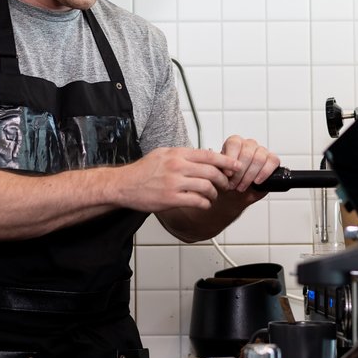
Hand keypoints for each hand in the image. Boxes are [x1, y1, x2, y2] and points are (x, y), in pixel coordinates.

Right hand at [119, 147, 240, 211]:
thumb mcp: (162, 154)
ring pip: (207, 187)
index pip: (208, 155)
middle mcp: (177, 166)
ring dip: (214, 194)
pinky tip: (204, 204)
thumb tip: (202, 155)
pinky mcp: (171, 199)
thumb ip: (182, 155)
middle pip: (211, 171)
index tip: (234, 166)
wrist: (123, 185)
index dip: (225, 161)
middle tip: (226, 184)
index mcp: (176, 154)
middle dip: (223, 179)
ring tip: (212, 196)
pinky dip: (205, 204)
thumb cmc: (142, 171)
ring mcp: (174, 183)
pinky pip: (197, 201)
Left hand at [218, 135, 278, 195]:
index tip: (227, 174)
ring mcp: (261, 151)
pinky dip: (264, 173)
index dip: (231, 158)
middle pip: (247, 153)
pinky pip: (273, 161)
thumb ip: (218, 167)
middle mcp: (248, 145)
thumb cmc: (224, 183)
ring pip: (259, 158)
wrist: (232, 197)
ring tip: (242, 187)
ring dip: (249, 176)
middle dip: (239, 173)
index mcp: (233, 143)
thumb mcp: (217, 175)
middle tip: (233, 185)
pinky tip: (256, 182)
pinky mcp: (272, 160)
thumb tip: (220, 164)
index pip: (234, 143)